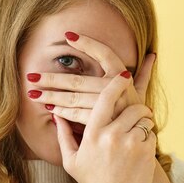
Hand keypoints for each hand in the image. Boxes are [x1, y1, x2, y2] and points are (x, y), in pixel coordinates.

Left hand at [25, 32, 155, 126]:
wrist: (139, 147)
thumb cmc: (137, 118)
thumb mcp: (142, 95)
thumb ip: (144, 75)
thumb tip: (153, 55)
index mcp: (124, 79)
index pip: (105, 53)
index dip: (88, 43)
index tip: (67, 35)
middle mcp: (118, 90)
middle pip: (80, 80)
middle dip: (52, 78)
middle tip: (31, 75)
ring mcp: (110, 108)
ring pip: (75, 98)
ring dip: (51, 95)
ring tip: (33, 93)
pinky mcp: (102, 124)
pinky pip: (77, 115)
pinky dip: (62, 112)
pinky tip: (49, 109)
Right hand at [54, 71, 156, 182]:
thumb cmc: (91, 182)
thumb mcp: (71, 160)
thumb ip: (64, 135)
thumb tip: (57, 114)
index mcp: (93, 133)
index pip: (105, 97)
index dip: (116, 83)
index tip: (123, 75)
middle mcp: (111, 135)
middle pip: (130, 106)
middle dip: (137, 105)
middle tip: (139, 108)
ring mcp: (130, 143)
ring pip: (143, 118)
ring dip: (144, 121)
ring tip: (141, 128)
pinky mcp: (145, 152)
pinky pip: (151, 134)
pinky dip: (149, 136)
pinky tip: (143, 146)